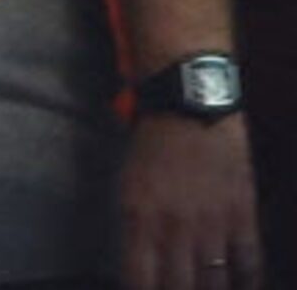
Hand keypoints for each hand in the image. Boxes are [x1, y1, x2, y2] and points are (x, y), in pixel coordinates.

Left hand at [119, 111, 261, 289]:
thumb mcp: (129, 184)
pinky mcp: (242, 213)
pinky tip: (245, 287)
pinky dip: (248, 281)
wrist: (190, 106)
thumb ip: (137, 225)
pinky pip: (249, 260)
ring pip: (215, 281)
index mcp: (139, 217)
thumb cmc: (153, 144)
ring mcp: (212, 222)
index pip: (139, 278)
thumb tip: (144, 263)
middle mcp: (175, 226)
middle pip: (179, 287)